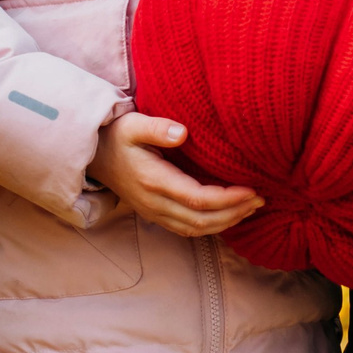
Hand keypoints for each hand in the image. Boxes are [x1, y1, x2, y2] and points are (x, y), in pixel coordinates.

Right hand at [88, 114, 262, 237]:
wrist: (92, 154)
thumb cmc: (116, 135)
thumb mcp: (133, 124)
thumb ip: (157, 128)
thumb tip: (182, 133)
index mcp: (154, 181)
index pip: (198, 199)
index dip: (228, 199)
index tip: (252, 189)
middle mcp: (155, 203)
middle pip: (202, 219)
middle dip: (234, 213)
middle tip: (260, 199)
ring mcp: (154, 212)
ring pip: (196, 228)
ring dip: (226, 222)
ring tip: (251, 208)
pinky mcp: (155, 214)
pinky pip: (187, 228)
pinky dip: (211, 226)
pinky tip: (228, 216)